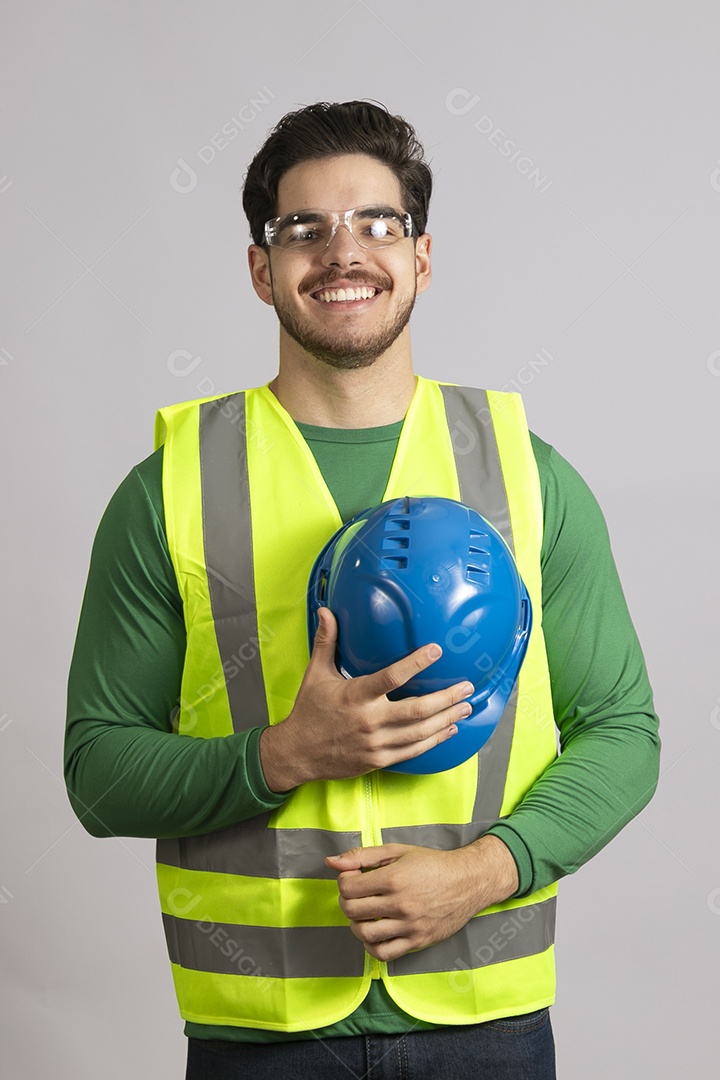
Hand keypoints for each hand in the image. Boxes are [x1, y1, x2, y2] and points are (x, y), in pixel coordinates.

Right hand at [259, 607, 473, 790]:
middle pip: (418, 710)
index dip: (416, 663)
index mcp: (356, 696)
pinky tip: (449, 729)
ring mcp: (376, 743)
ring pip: (421, 733)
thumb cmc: (309, 711)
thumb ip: (327, 642)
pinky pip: (414, 751)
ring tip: (466, 706)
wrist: (297, 754)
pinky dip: (435, 740)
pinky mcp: (379, 760)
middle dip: (447, 698)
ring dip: (447, 719)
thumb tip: (326, 610)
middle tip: (467, 686)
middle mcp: (369, 721)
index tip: (437, 650)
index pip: (392, 677)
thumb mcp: (316, 674)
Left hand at [326, 836, 518, 960]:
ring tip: (364, 914)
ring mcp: (409, 926)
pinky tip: (374, 932)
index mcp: (393, 878)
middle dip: (346, 902)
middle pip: (352, 911)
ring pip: (365, 934)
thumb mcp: (397, 851)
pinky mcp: (417, 941)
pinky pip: (384, 953)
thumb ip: (362, 856)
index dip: (344, 881)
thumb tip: (331, 862)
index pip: (348, 888)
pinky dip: (371, 946)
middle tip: (356, 895)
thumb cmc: (431, 863)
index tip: (353, 878)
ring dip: (356, 924)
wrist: (467, 881)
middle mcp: (400, 904)